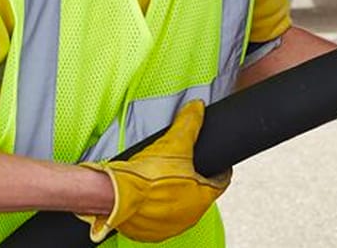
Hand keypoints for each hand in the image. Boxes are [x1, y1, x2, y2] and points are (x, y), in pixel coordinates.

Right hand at [77, 100, 230, 242]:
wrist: (115, 195)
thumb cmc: (145, 177)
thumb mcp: (174, 142)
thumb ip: (189, 123)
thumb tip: (197, 107)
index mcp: (202, 196)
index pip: (221, 179)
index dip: (218, 166)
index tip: (214, 159)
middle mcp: (190, 214)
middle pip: (200, 191)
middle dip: (194, 177)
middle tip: (183, 164)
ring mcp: (172, 224)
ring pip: (180, 203)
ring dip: (176, 191)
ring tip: (164, 176)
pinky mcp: (152, 230)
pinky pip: (161, 214)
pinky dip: (158, 203)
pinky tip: (151, 190)